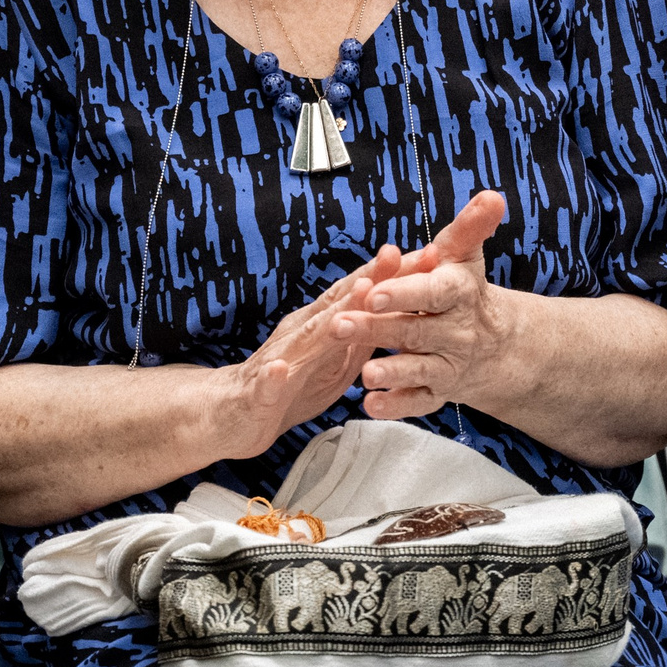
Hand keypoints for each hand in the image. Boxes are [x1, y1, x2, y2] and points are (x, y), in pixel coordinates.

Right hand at [213, 248, 401, 460]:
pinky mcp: (259, 391)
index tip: (429, 254)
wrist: (236, 413)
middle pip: (339, 302)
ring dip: (329, 318)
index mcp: (323, 324)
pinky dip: (273, 376)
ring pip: (306, 336)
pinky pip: (267, 384)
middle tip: (397, 253)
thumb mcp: (338, 359)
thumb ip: (363, 334)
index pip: (361, 293)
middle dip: (368, 279)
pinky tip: (279, 370)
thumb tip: (400, 310)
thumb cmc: (291, 385)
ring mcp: (280, 358)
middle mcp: (302, 331)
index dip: (393, 274)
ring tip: (354, 299)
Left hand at [333, 190, 523, 419]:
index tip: (375, 291)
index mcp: (458, 293)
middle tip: (340, 325)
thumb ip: (470, 227)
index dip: (406, 291)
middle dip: (377, 329)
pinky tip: (372, 404)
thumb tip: (492, 196)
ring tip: (365, 373)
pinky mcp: (438, 391)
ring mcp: (447, 364)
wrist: (495, 343)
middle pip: (415, 330)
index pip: (434, 291)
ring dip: (392, 371)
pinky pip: (418, 402)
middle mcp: (456, 331)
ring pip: (418, 369)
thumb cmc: (463, 290)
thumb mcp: (464, 255)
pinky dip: (396, 404)